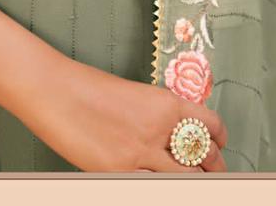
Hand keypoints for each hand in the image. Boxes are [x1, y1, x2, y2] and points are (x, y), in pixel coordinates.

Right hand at [12, 55, 228, 172]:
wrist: (56, 91)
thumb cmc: (88, 88)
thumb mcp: (134, 95)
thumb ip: (157, 117)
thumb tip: (173, 137)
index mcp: (166, 102)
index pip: (210, 124)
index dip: (219, 139)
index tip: (219, 145)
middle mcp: (160, 128)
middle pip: (204, 158)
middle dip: (214, 169)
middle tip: (214, 173)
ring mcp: (142, 154)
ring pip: (184, 178)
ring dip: (191, 182)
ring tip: (192, 184)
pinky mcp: (121, 172)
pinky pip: (154, 187)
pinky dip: (160, 187)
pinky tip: (159, 185)